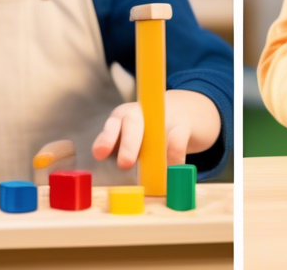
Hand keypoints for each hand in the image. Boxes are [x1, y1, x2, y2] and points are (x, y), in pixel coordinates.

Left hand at [91, 90, 220, 169]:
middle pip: (133, 122)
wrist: (186, 112)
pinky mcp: (183, 125)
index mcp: (124, 116)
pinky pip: (176, 142)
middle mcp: (142, 112)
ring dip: (155, 152)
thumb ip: (118, 149)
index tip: (100, 154)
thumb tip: (111, 174)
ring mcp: (164, 115)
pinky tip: (172, 170)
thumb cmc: (150, 131)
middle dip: (128, 144)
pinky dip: (173, 159)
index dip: (106, 138)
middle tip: (125, 164)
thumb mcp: (131, 137)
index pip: (113, 124)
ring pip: (156, 131)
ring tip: (151, 171)